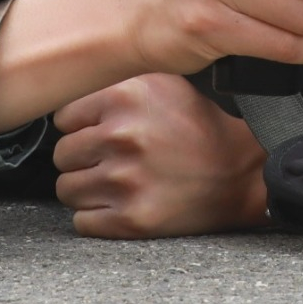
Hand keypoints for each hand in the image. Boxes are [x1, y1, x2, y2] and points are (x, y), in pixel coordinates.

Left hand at [51, 74, 267, 236]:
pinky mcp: (130, 219)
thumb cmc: (198, 126)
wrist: (240, 172)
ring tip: (118, 180)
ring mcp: (124, 180)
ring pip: (66, 189)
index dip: (82, 125)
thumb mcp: (162, 82)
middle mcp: (122, 136)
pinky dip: (97, 216)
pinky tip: (123, 202)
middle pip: (62, 154)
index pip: (62, 116)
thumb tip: (69, 83)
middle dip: (83, 157)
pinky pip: (82, 221)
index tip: (102, 130)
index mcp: (125, 97)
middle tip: (113, 158)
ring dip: (87, 188)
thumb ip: (115, 82)